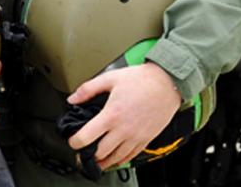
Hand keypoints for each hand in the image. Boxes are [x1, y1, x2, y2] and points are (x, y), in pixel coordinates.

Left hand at [66, 63, 180, 169]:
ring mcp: (136, 136)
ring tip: (97, 160)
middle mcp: (123, 129)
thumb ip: (88, 89)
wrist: (167, 83)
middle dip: (88, 156)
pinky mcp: (146, 138)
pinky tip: (116, 157)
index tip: (72, 142)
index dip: (75, 142)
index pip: (87, 137)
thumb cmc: (142, 79)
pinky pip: (132, 156)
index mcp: (111, 115)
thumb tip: (73, 98)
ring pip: (116, 158)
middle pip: (100, 152)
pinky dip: (121, 159)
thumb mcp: (110, 78)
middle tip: (82, 154)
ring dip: (104, 161)